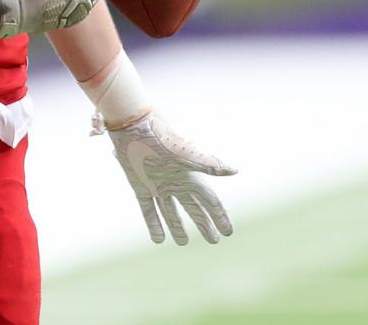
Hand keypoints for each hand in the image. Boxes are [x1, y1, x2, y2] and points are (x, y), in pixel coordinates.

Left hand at [108, 112, 234, 244]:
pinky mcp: (140, 186)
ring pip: (171, 211)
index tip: (229, 232)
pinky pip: (148, 210)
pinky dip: (153, 224)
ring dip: (177, 227)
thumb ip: (209, 163)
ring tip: (183, 242)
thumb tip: (235, 170)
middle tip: (213, 241)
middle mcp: (175, 182)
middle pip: (193, 208)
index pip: (210, 201)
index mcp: (190, 175)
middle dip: (204, 224)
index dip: (220, 216)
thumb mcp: (186, 152)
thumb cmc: (161, 136)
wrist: (132, 124)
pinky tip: (157, 239)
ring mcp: (157, 185)